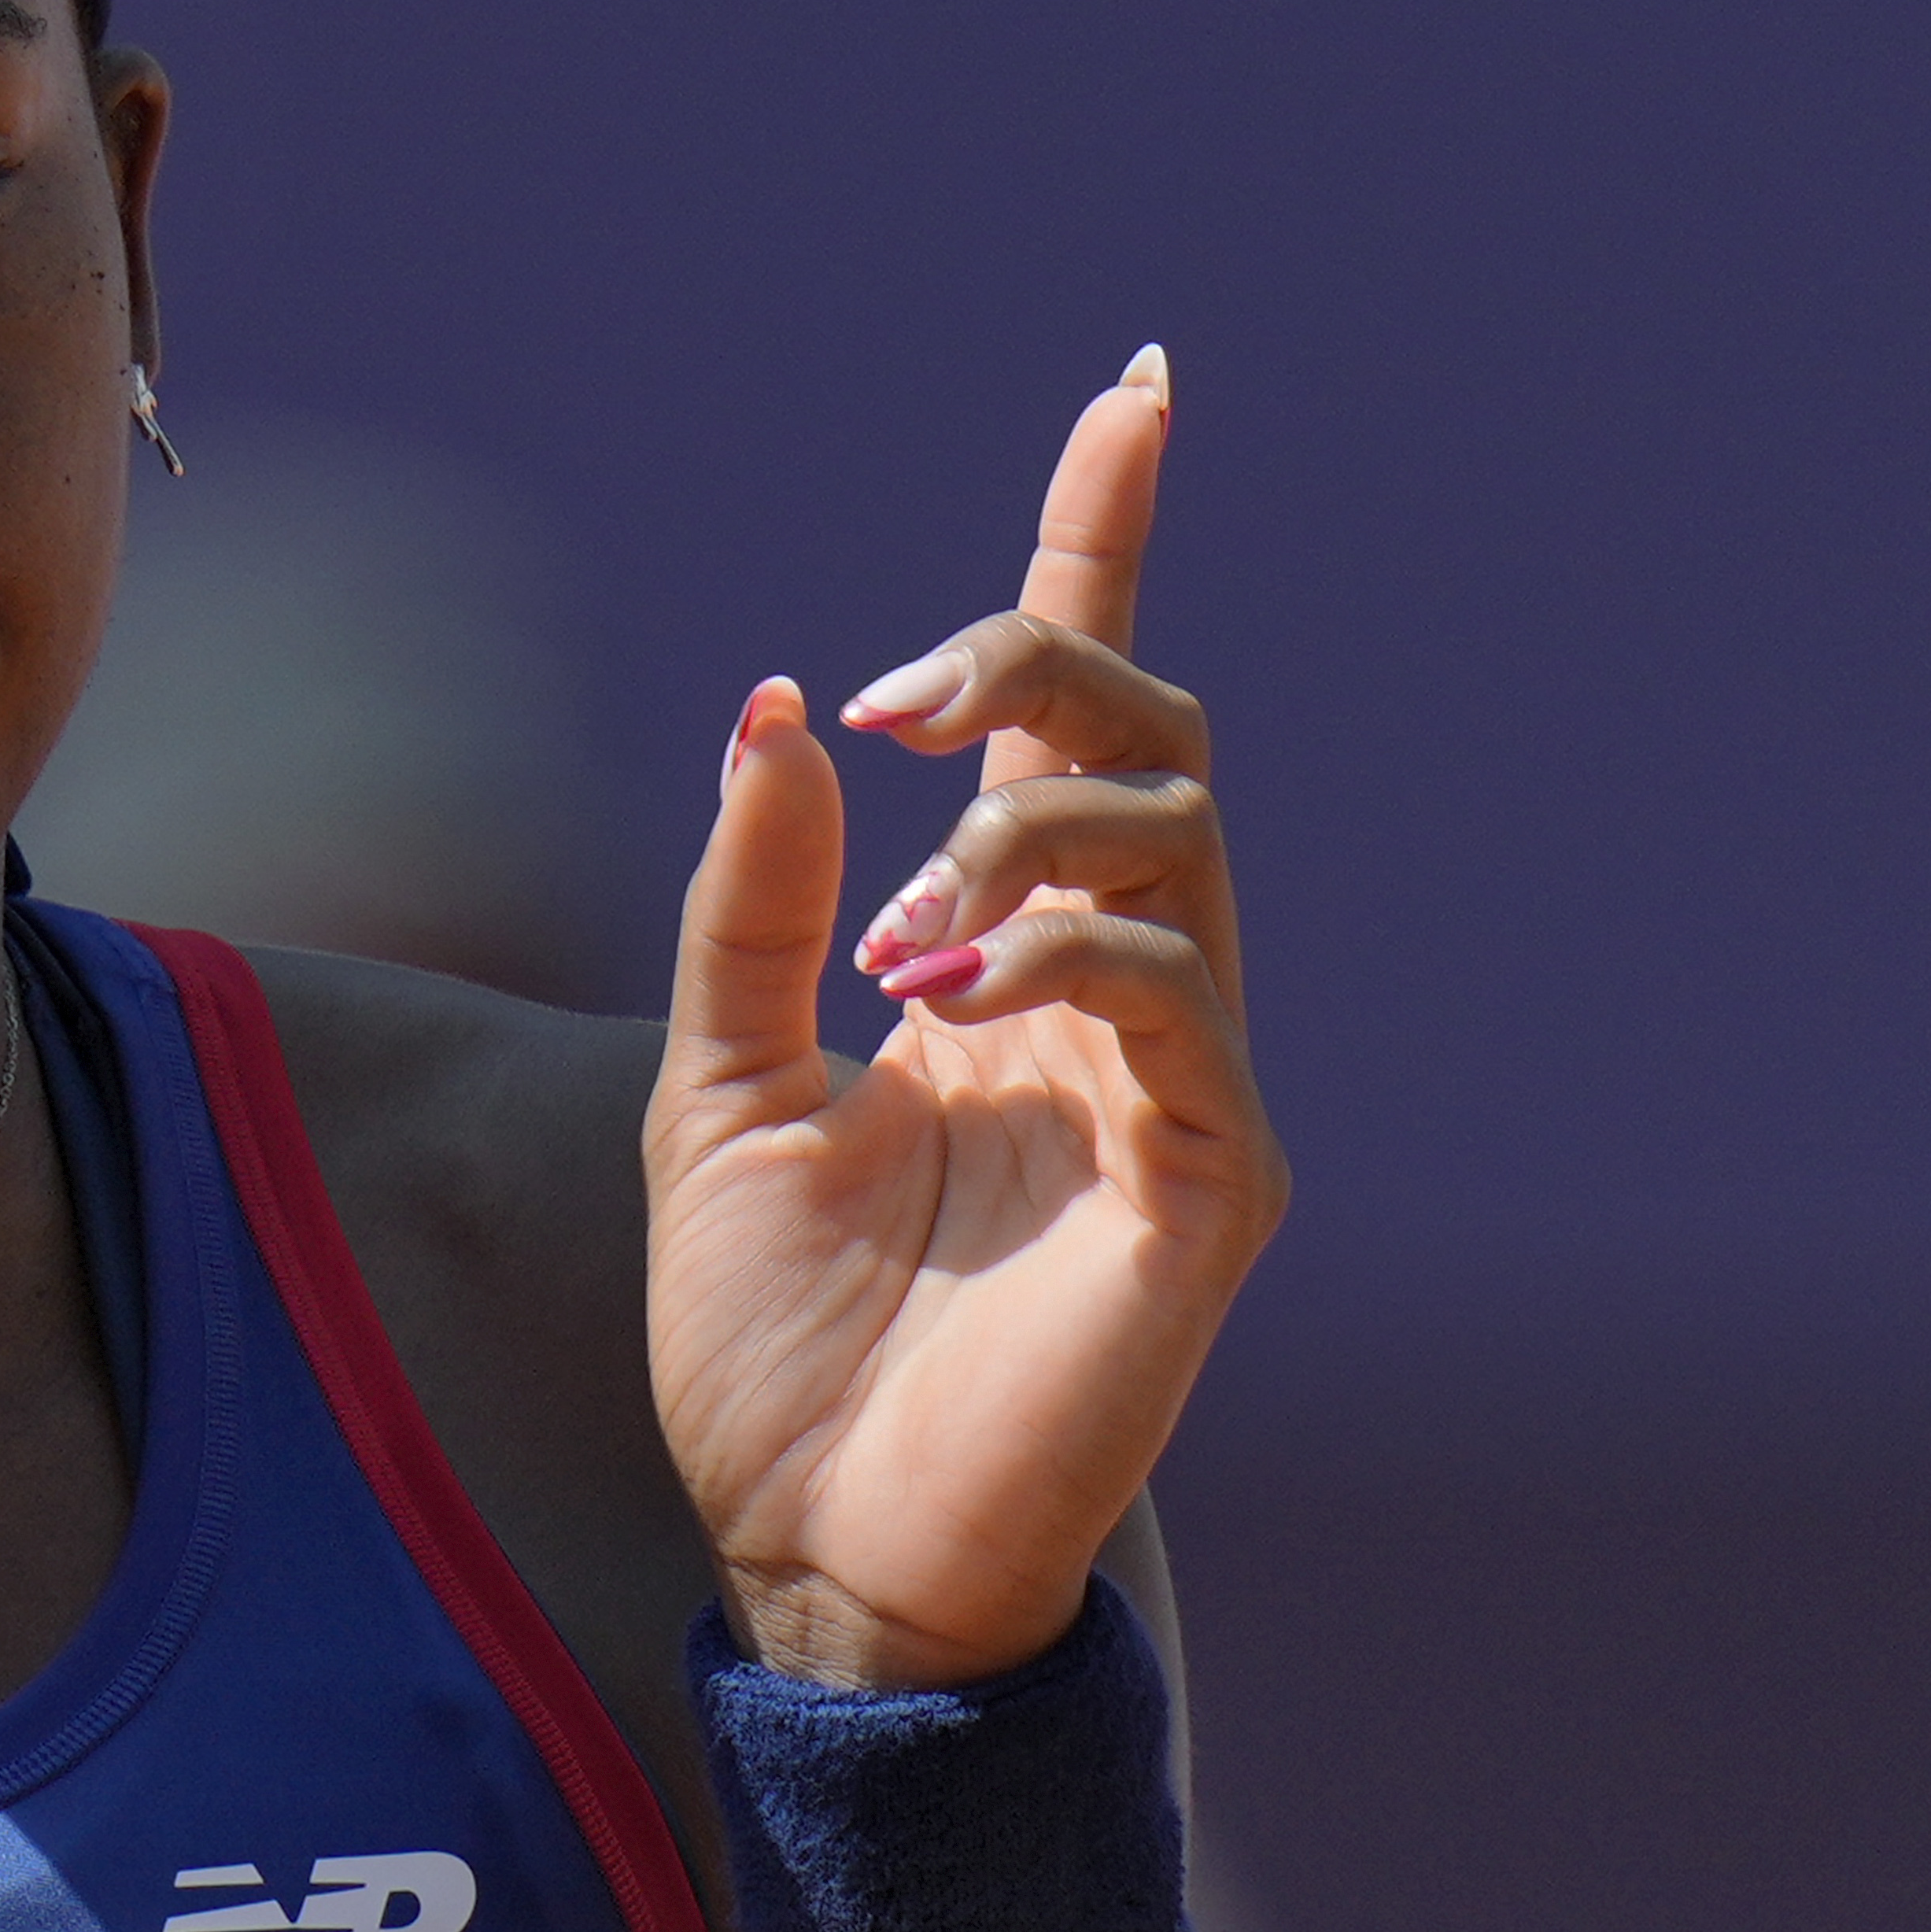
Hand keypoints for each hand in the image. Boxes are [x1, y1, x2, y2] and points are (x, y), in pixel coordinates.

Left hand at [642, 349, 1287, 1689]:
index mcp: (1001, 962)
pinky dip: (1068, 953)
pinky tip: (949, 1003)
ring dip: (1019, 838)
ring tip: (896, 951)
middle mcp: (1114, 998)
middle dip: (1029, 665)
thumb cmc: (771, 1341)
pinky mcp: (1216, 1183)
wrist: (812, 1543)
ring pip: (1175, 837)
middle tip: (888, 713)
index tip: (1133, 388)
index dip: (1099, 546)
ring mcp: (1182, 1085)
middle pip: (1145, 732)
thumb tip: (792, 707)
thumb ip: (755, 899)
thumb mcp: (714, 1085)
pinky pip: (1187, 995)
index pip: (1075, 719)